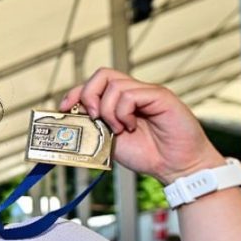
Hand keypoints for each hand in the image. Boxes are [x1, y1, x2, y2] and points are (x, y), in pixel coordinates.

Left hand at [59, 68, 223, 183]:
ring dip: (108, 110)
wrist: (176, 167)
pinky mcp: (160, 96)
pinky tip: (131, 127)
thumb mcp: (110, 141)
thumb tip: (72, 118)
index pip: (94, 83)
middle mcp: (134, 92)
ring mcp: (147, 92)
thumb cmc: (148, 155)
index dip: (76, 92)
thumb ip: (95, 126)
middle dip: (88, 95)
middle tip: (92, 117)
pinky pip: (130, 95)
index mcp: (121, 101)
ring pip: (114, 85)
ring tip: (119, 129)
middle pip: (102, 74)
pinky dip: (123, 113)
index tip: (64, 108)